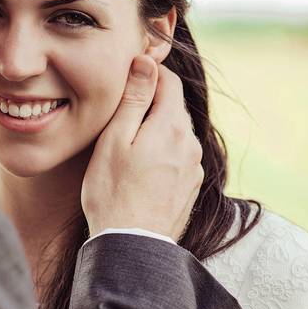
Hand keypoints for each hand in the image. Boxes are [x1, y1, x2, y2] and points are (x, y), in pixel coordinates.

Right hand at [81, 55, 202, 240]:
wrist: (132, 246)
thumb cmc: (113, 192)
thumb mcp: (115, 139)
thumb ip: (134, 98)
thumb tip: (146, 61)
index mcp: (172, 126)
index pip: (168, 81)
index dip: (147, 74)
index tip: (127, 81)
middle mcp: (191, 142)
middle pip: (173, 107)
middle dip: (151, 104)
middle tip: (120, 117)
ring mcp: (194, 166)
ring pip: (176, 132)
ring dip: (156, 131)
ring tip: (127, 147)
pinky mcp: (191, 185)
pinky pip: (179, 156)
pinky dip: (162, 153)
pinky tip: (141, 170)